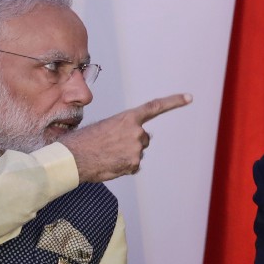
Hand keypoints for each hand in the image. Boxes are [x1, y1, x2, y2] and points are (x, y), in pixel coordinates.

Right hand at [59, 93, 191, 182]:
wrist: (74, 157)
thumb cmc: (84, 141)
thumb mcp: (105, 127)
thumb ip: (123, 130)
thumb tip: (135, 139)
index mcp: (128, 117)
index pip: (155, 107)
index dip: (174, 101)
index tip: (189, 97)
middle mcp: (136, 131)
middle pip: (143, 138)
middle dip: (132, 143)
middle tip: (111, 146)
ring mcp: (136, 148)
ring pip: (137, 153)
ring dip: (126, 155)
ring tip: (107, 155)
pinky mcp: (134, 164)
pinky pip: (133, 166)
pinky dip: (124, 167)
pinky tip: (109, 164)